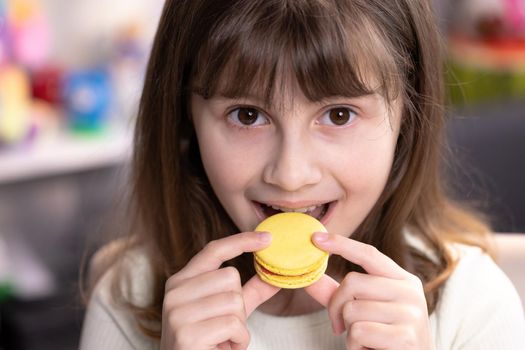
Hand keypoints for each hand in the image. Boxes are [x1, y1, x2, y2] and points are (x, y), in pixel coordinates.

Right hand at [160, 232, 279, 349]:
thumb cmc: (207, 343)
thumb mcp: (228, 312)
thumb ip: (248, 292)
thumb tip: (274, 274)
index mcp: (181, 281)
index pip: (213, 250)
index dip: (241, 241)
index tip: (267, 238)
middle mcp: (174, 292)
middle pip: (230, 276)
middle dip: (239, 305)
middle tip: (226, 326)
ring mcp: (177, 313)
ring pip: (234, 301)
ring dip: (239, 326)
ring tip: (224, 339)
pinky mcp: (186, 334)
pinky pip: (232, 325)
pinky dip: (238, 340)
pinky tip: (223, 348)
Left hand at [306, 233, 433, 349]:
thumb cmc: (385, 338)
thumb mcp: (364, 310)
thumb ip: (338, 294)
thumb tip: (311, 277)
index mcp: (403, 280)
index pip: (369, 254)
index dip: (341, 244)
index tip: (316, 239)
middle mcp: (410, 292)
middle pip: (352, 282)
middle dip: (336, 306)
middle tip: (339, 326)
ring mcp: (411, 314)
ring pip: (352, 310)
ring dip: (348, 331)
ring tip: (364, 340)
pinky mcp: (406, 337)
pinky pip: (359, 332)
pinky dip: (355, 346)